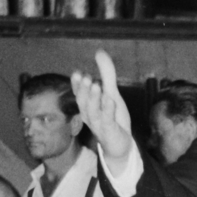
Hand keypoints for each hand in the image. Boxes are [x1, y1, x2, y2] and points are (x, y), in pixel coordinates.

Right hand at [70, 50, 133, 166]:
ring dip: (93, 98)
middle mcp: (89, 114)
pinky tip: (110, 100)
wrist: (119, 145)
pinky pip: (107, 121)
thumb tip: (99, 51)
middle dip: (83, 89)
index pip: (79, 93)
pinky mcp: (110, 132)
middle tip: (85, 77)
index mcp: (87, 105)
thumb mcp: (111, 93)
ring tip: (96, 85)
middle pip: (83, 102)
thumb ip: (106, 74)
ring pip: (93, 111)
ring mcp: (99, 124)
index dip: (77, 84)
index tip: (77, 73)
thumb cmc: (112, 118)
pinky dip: (108, 110)